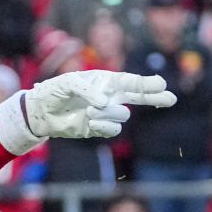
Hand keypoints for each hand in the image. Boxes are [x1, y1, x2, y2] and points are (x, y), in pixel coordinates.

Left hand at [20, 71, 176, 139]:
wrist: (40, 112)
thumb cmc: (54, 91)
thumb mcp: (68, 83)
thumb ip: (88, 89)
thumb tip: (104, 102)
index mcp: (105, 81)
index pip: (130, 82)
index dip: (146, 83)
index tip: (161, 83)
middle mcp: (110, 97)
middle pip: (139, 97)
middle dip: (154, 97)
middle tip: (171, 98)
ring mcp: (106, 113)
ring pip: (122, 115)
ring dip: (108, 113)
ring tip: (89, 110)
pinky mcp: (98, 128)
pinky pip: (113, 129)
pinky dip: (104, 125)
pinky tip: (92, 120)